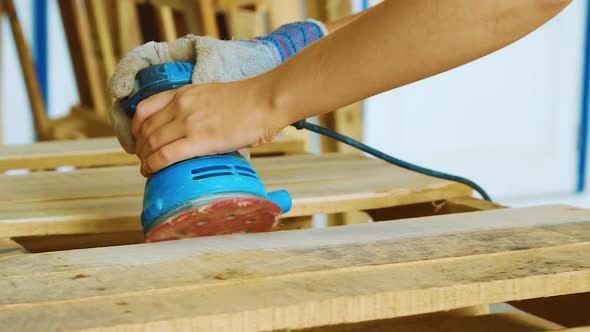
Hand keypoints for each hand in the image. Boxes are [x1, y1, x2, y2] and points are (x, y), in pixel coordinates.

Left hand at [132, 78, 287, 175]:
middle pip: (145, 129)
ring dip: (144, 158)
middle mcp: (180, 106)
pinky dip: (153, 165)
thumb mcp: (213, 95)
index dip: (136, 127)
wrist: (265, 101)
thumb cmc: (249, 101)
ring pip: (151, 143)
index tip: (139, 139)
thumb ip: (198, 108)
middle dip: (139, 147)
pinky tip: (151, 171)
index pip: (144, 108)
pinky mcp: (200, 140)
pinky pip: (165, 155)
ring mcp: (188, 123)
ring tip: (147, 168)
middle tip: (143, 159)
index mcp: (183, 93)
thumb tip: (199, 128)